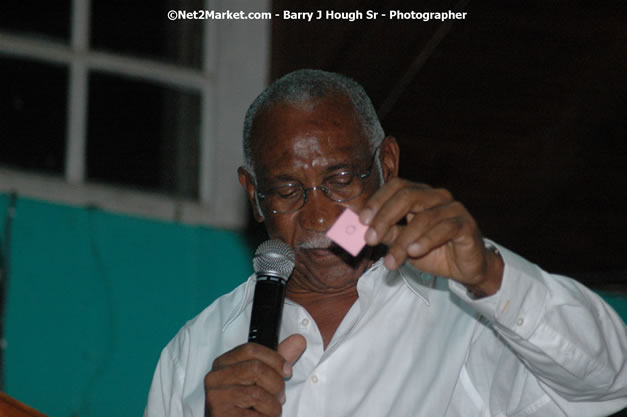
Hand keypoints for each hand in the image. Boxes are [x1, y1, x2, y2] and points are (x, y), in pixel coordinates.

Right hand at [204, 334, 305, 416]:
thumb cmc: (247, 405)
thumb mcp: (263, 379)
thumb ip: (278, 360)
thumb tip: (298, 340)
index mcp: (224, 364)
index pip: (251, 349)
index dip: (275, 359)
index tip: (287, 371)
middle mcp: (215, 377)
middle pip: (256, 369)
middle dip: (276, 385)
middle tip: (278, 397)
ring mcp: (216, 397)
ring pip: (257, 393)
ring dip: (272, 406)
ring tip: (268, 411)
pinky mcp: (221, 414)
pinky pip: (254, 415)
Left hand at [359, 178, 502, 296]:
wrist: (464, 268)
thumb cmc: (432, 251)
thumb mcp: (403, 243)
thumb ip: (386, 234)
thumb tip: (362, 230)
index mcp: (419, 195)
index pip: (396, 186)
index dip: (378, 201)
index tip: (362, 221)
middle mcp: (436, 196)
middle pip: (408, 196)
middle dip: (385, 217)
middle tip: (370, 239)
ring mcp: (453, 208)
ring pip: (423, 218)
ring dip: (403, 240)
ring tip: (391, 260)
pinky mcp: (465, 224)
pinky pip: (444, 229)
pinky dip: (426, 241)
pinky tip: (413, 252)